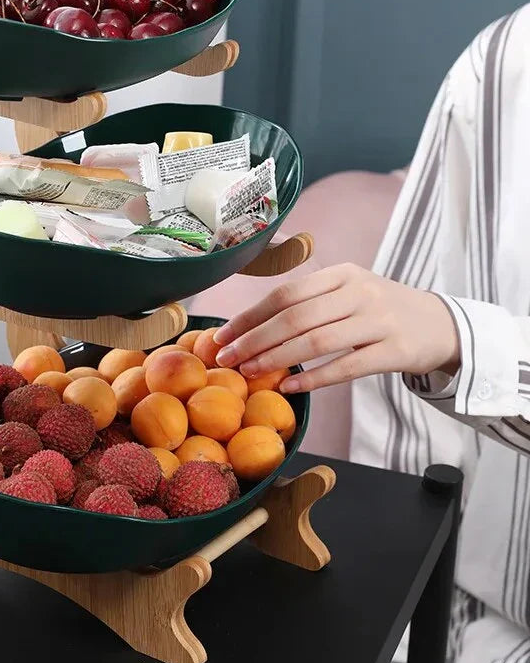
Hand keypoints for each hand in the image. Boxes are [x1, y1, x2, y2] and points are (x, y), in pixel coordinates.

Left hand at [212, 263, 459, 392]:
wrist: (441, 325)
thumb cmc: (379, 310)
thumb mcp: (348, 288)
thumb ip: (308, 296)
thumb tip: (251, 310)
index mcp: (341, 274)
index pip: (285, 294)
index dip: (249, 315)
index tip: (222, 335)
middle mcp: (359, 292)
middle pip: (295, 317)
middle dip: (254, 339)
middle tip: (226, 358)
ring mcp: (379, 320)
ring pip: (317, 341)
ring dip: (276, 358)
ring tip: (248, 372)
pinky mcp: (394, 350)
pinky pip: (346, 366)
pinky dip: (314, 378)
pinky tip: (289, 388)